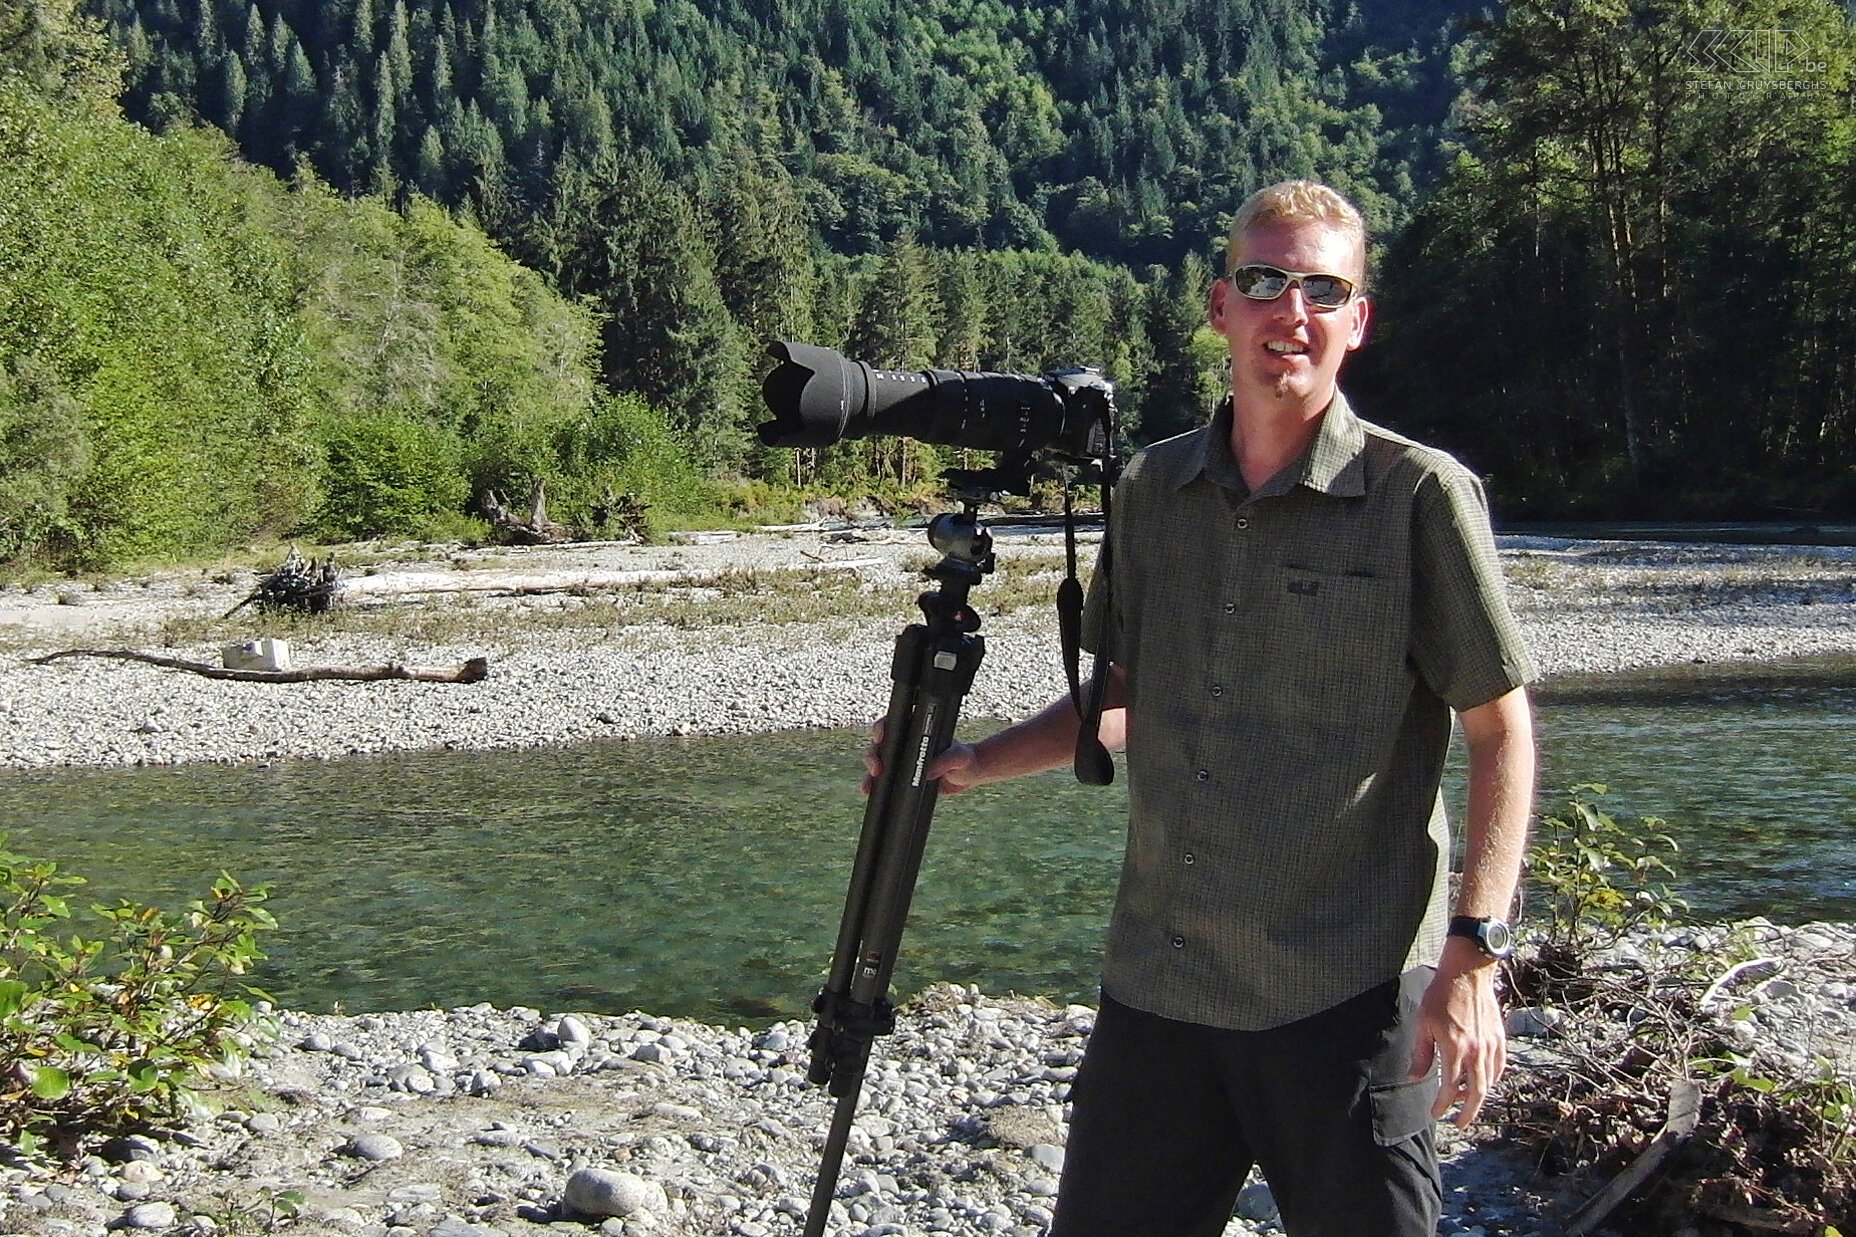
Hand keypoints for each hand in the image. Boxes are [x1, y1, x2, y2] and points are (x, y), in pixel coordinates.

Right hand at [860, 719, 981, 795]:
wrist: (968, 775)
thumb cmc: (964, 759)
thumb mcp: (958, 757)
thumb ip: (945, 761)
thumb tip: (927, 772)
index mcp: (916, 730)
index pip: (893, 724)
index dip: (881, 728)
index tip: (880, 738)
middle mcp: (905, 743)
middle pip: (879, 744)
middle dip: (872, 755)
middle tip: (877, 768)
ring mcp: (901, 760)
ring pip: (877, 762)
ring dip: (869, 773)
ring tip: (868, 785)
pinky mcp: (902, 777)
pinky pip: (883, 780)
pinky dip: (874, 785)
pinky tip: (869, 792)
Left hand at [1408, 940, 1507, 1126]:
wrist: (1467, 974)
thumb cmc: (1441, 996)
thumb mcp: (1423, 1024)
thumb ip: (1421, 1054)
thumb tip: (1415, 1078)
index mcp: (1455, 1048)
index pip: (1450, 1087)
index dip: (1442, 1104)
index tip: (1436, 1113)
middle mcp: (1476, 1051)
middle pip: (1476, 1093)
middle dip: (1467, 1113)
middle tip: (1459, 1123)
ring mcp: (1490, 1045)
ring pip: (1489, 1082)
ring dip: (1477, 1096)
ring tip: (1464, 1101)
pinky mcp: (1499, 1039)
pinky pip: (1498, 1067)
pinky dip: (1491, 1079)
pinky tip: (1481, 1081)